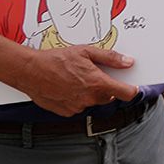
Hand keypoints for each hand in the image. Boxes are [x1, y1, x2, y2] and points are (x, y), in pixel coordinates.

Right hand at [15, 45, 138, 115]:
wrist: (31, 71)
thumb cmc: (57, 59)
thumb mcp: (86, 52)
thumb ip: (110, 58)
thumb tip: (128, 62)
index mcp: (98, 84)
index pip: (126, 93)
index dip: (131, 89)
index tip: (132, 86)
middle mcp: (90, 98)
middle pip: (108, 97)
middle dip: (105, 87)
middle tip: (94, 75)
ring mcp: (78, 107)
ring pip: (92, 101)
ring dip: (90, 93)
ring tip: (75, 79)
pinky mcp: (67, 112)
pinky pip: (79, 106)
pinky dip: (77, 98)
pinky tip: (67, 87)